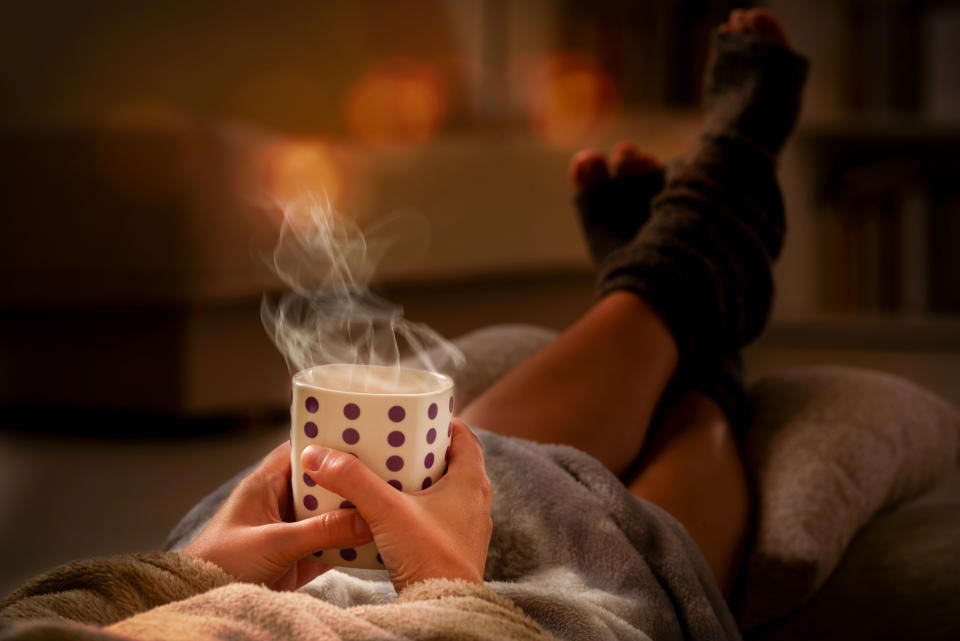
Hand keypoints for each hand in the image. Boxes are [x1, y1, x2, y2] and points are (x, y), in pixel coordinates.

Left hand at [183, 441, 372, 590]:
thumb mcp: (275, 542)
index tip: (364, 438)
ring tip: (387, 502)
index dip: (331, 442)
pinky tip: (375, 539)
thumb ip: (321, 531)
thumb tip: (366, 519)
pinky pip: (331, 543)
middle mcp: (281, 501)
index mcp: (267, 482)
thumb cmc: (221, 562)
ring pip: (330, 513)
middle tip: (387, 471)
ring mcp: (291, 529)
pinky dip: (350, 542)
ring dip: (353, 512)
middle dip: (351, 479)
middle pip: (323, 482)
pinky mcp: (298, 556)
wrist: (202, 598)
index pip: (303, 450)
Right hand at [302, 420, 492, 591]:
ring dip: (419, 482)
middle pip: (452, 463)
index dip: (441, 423)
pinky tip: (390, 514)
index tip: (415, 417)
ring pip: (444, 492)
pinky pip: (437, 518)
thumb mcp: (387, 511)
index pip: (464, 436)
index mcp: (471, 481)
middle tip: (392, 443)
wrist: (445, 609)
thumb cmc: (430, 558)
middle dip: (422, 451)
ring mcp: (467, 528)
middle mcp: (475, 502)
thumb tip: (318, 455)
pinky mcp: (454, 550)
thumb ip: (352, 480)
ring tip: (385, 476)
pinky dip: (417, 509)